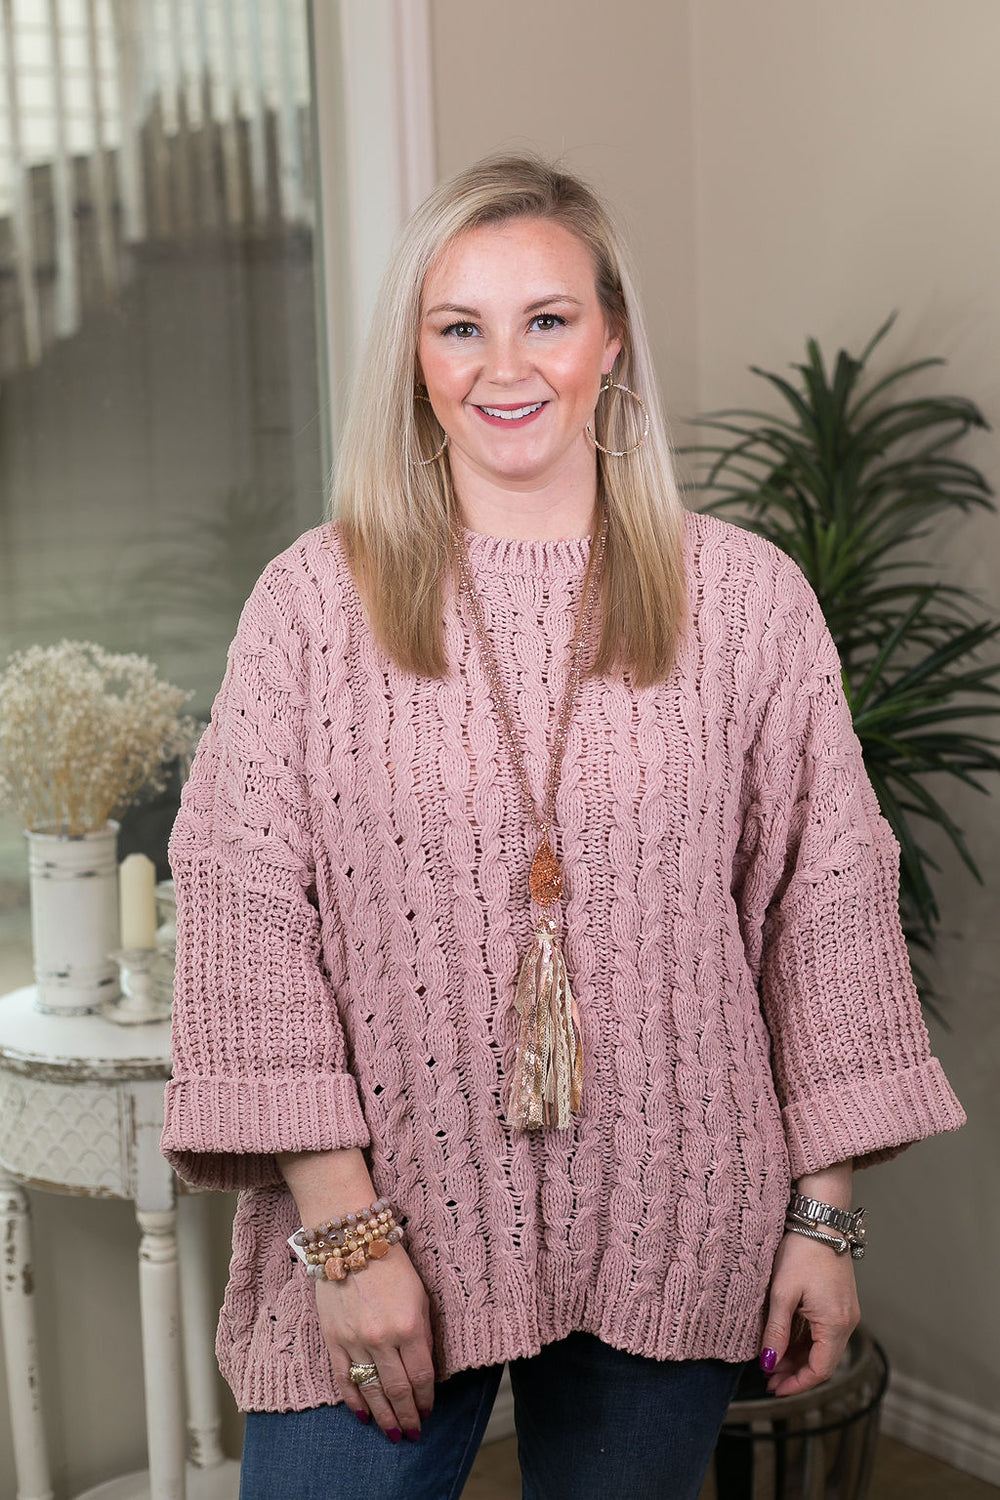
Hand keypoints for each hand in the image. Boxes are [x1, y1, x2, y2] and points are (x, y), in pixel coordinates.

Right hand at [315, 1244, 436, 1441]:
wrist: (352, 1241)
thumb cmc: (392, 1265)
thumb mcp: (421, 1296)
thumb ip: (424, 1334)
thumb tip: (425, 1371)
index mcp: (409, 1326)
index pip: (421, 1377)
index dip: (426, 1400)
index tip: (428, 1412)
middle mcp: (382, 1339)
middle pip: (397, 1390)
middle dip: (407, 1416)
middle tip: (412, 1434)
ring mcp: (355, 1341)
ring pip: (371, 1390)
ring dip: (383, 1417)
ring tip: (392, 1434)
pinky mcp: (333, 1339)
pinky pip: (344, 1379)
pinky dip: (353, 1401)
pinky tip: (363, 1416)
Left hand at [759, 1230, 860, 1396]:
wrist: (820, 1219)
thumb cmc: (802, 1250)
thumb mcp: (782, 1293)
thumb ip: (776, 1332)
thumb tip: (768, 1363)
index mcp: (836, 1324)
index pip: (820, 1370)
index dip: (797, 1384)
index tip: (775, 1389)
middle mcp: (847, 1322)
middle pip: (822, 1362)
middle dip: (795, 1373)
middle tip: (768, 1378)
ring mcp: (846, 1312)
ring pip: (822, 1347)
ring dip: (799, 1357)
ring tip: (771, 1360)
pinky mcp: (840, 1302)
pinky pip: (824, 1332)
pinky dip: (805, 1341)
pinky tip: (785, 1340)